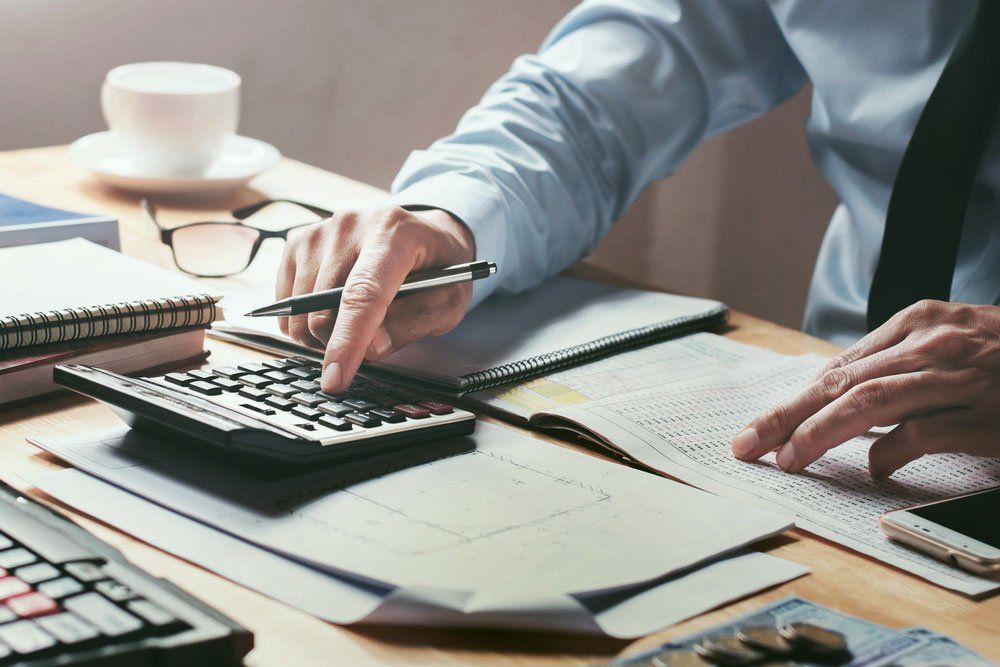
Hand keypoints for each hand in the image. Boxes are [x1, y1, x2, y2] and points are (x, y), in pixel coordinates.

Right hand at [276, 205, 475, 392]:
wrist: (424, 234)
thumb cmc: (438, 268)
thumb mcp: (447, 301)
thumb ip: (413, 323)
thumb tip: (369, 349)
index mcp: (395, 233)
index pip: (363, 293)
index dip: (347, 340)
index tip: (336, 378)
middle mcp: (351, 224)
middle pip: (324, 308)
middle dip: (340, 343)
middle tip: (368, 342)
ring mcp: (320, 230)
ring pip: (300, 309)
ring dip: (321, 332)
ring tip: (355, 321)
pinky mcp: (299, 240)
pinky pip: (286, 299)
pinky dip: (305, 318)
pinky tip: (333, 308)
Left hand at [731, 300, 999, 477]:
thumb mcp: (947, 342)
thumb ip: (896, 364)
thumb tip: (833, 398)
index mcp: (916, 322)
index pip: (837, 368)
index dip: (792, 400)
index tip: (758, 428)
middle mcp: (931, 343)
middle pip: (841, 382)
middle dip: (787, 415)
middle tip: (748, 444)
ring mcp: (959, 377)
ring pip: (871, 400)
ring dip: (822, 431)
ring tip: (790, 459)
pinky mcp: (986, 414)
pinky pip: (925, 432)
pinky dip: (891, 452)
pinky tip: (871, 469)